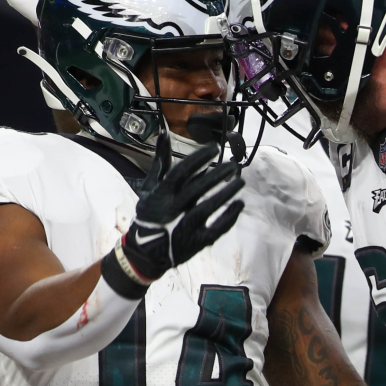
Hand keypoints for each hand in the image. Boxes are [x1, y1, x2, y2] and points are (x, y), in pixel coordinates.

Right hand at [116, 144, 244, 283]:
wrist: (144, 251)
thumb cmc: (149, 214)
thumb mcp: (149, 187)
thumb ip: (160, 161)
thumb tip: (165, 133)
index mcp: (161, 194)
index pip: (182, 171)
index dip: (199, 158)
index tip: (215, 148)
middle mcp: (173, 209)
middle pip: (198, 187)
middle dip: (218, 174)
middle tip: (234, 165)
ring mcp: (185, 226)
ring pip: (209, 207)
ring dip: (227, 193)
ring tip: (241, 182)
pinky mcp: (196, 241)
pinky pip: (216, 228)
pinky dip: (229, 216)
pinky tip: (239, 204)